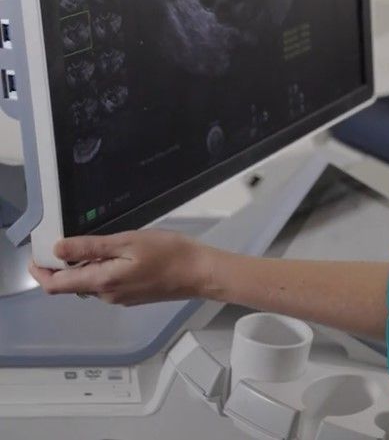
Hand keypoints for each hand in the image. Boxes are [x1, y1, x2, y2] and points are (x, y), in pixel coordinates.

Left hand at [28, 230, 215, 305]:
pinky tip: (123, 255)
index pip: (55, 285)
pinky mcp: (132, 297)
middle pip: (71, 284)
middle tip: (74, 239)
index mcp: (102, 282)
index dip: (40, 270)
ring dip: (87, 266)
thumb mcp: (128, 242)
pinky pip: (107, 285)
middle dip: (66, 264)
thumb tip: (58, 249)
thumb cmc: (170, 254)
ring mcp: (120, 298)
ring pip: (90, 283)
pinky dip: (104, 270)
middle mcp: (106, 296)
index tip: (38, 254)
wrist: (202, 273)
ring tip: (107, 243)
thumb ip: (91, 247)